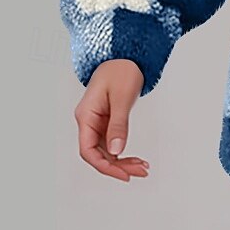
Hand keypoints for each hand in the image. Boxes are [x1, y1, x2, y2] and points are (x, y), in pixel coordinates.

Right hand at [73, 59, 149, 181]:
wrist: (126, 55)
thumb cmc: (122, 70)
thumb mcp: (122, 96)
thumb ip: (118, 124)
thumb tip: (116, 150)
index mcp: (85, 115)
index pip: (87, 150)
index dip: (104, 166)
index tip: (123, 174)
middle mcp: (88, 121)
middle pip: (97, 153)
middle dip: (118, 166)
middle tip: (141, 172)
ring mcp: (97, 122)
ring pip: (106, 150)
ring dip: (123, 161)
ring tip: (143, 167)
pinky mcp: (107, 120)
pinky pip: (112, 142)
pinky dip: (124, 151)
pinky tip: (136, 158)